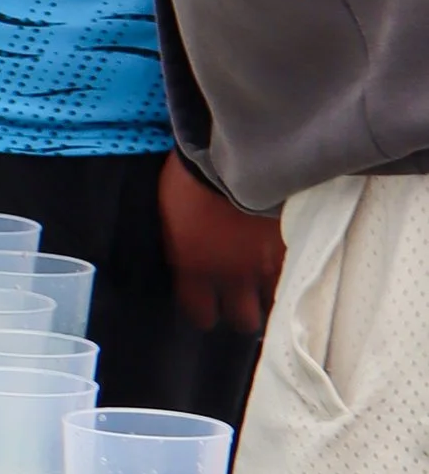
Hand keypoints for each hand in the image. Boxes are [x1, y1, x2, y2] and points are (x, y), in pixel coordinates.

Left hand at [160, 150, 284, 335]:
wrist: (240, 155)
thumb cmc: (196, 174)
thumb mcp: (174, 213)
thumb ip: (185, 245)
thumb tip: (191, 257)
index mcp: (195, 266)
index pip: (199, 310)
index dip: (204, 311)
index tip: (207, 309)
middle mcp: (232, 276)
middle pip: (242, 319)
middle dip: (243, 312)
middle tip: (245, 301)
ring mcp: (267, 267)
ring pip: (276, 307)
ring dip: (273, 298)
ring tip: (274, 289)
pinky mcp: (294, 252)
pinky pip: (298, 280)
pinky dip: (297, 279)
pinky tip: (297, 273)